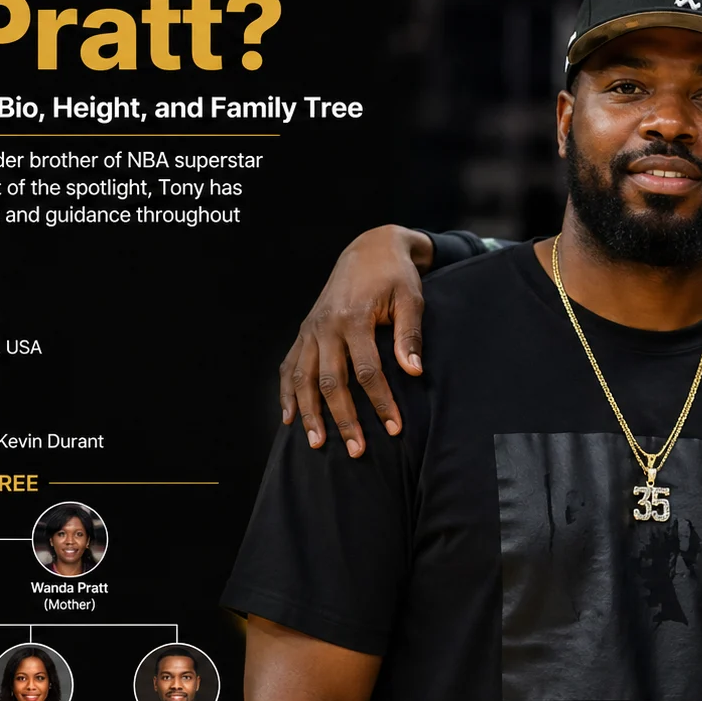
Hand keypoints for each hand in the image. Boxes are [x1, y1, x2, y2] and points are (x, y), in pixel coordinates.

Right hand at [279, 225, 431, 456]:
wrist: (369, 249)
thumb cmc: (395, 276)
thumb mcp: (411, 298)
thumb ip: (409, 335)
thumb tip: (414, 372)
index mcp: (354, 317)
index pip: (367, 372)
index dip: (381, 403)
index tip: (394, 429)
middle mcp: (326, 326)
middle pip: (331, 382)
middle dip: (344, 419)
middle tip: (357, 452)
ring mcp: (311, 329)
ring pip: (304, 379)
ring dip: (310, 414)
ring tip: (318, 444)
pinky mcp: (305, 331)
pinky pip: (290, 366)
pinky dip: (287, 393)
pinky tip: (289, 418)